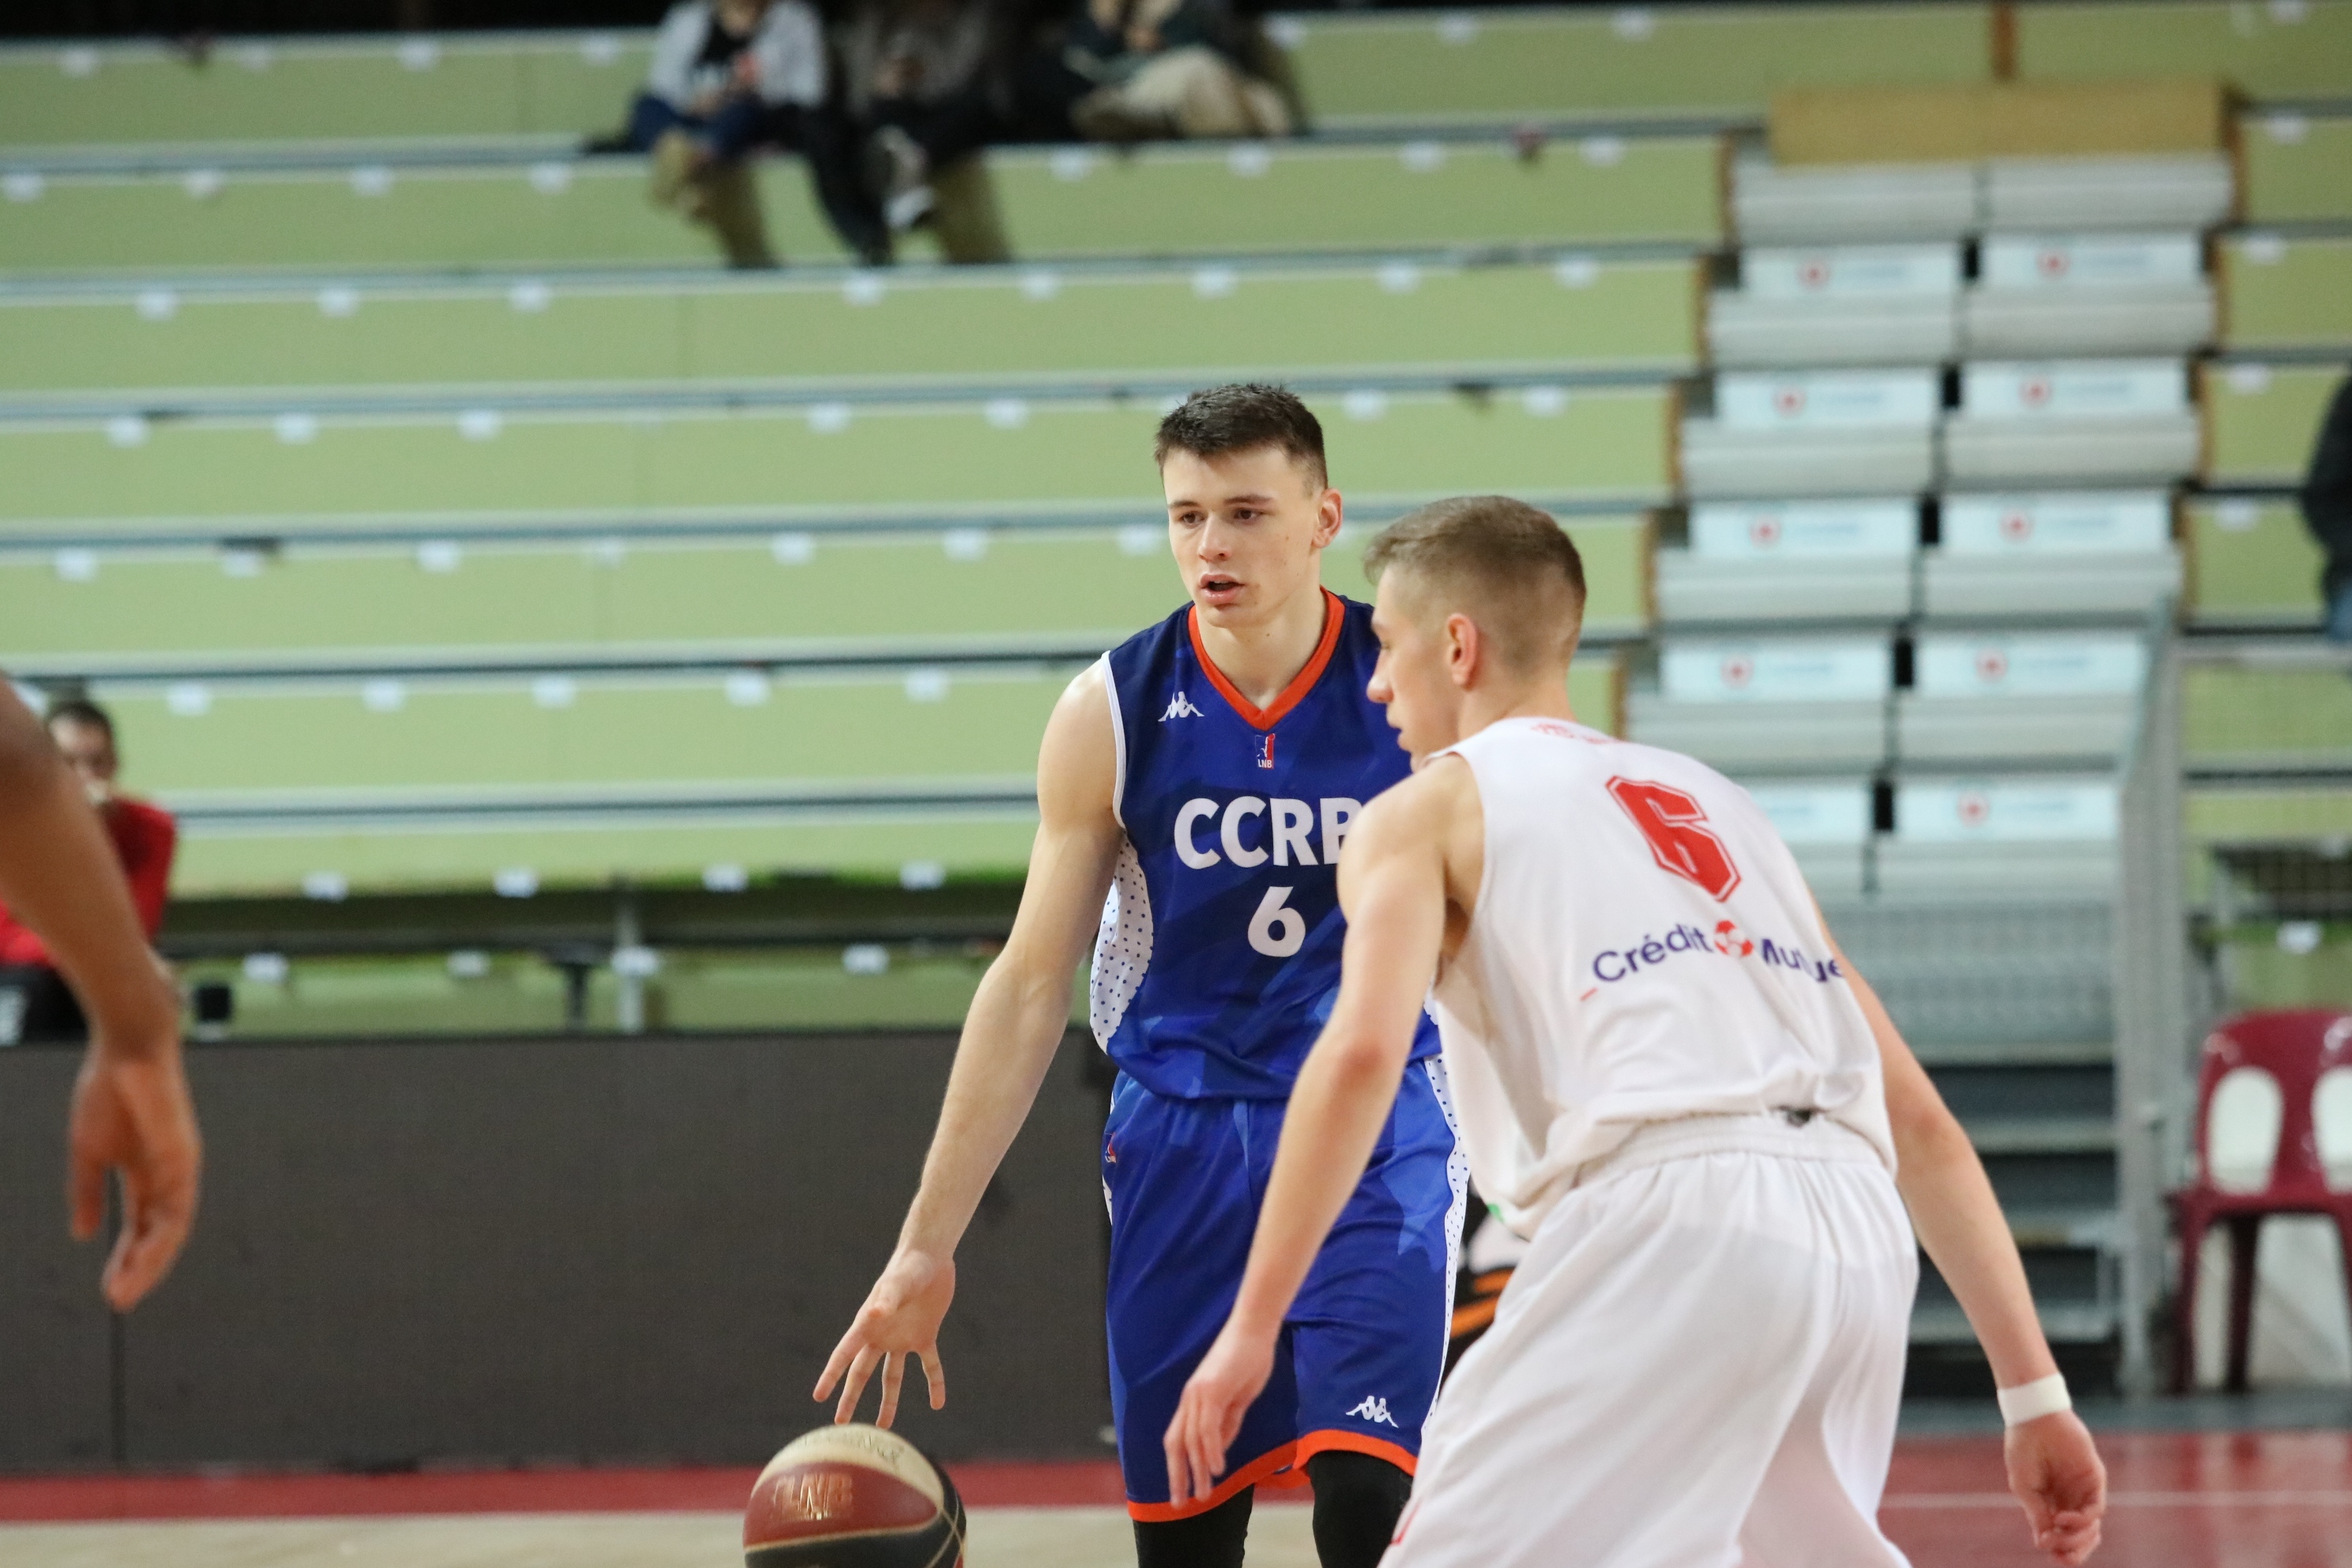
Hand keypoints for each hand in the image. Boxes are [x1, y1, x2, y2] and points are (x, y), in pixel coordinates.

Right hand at [69, 1043, 200, 1311]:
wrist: (125, 1050)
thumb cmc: (108, 1093)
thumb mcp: (90, 1153)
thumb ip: (89, 1192)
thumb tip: (83, 1233)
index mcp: (146, 1175)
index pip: (141, 1227)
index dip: (127, 1259)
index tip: (110, 1290)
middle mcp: (169, 1177)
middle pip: (160, 1235)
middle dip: (139, 1270)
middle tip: (118, 1301)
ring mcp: (180, 1168)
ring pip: (172, 1228)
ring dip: (149, 1262)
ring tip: (124, 1291)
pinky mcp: (183, 1157)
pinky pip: (177, 1205)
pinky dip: (161, 1235)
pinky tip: (143, 1257)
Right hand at [814, 1247, 953, 1427]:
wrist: (930, 1256)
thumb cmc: (908, 1267)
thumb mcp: (897, 1284)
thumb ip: (886, 1300)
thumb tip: (872, 1314)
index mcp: (868, 1325)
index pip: (845, 1355)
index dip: (831, 1376)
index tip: (818, 1397)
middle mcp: (882, 1335)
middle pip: (863, 1372)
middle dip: (851, 1397)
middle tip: (841, 1422)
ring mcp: (903, 1337)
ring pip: (893, 1376)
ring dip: (890, 1399)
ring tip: (884, 1425)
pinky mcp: (925, 1335)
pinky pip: (930, 1365)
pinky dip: (935, 1383)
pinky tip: (939, 1403)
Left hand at [1164, 1319, 1275, 1505]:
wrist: (1254, 1328)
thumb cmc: (1248, 1359)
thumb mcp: (1238, 1398)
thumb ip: (1228, 1422)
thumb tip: (1218, 1450)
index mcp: (1194, 1400)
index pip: (1178, 1439)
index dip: (1177, 1466)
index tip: (1182, 1490)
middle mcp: (1190, 1398)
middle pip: (1175, 1444)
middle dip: (1177, 1476)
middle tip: (1180, 1504)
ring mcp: (1199, 1393)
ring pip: (1191, 1440)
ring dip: (1197, 1471)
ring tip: (1204, 1495)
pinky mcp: (1212, 1389)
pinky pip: (1207, 1427)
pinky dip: (1210, 1450)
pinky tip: (1218, 1469)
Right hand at [2005, 1410, 2105, 1564]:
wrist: (2035, 1418)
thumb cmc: (2023, 1448)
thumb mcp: (2024, 1486)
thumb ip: (2037, 1514)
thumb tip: (2045, 1543)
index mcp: (2050, 1504)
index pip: (2061, 1536)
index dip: (2058, 1549)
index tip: (2046, 1547)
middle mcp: (2069, 1501)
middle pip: (2081, 1538)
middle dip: (2074, 1552)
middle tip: (2062, 1558)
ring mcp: (2083, 1491)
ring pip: (2092, 1529)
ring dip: (2079, 1540)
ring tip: (2060, 1534)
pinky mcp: (2095, 1480)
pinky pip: (2096, 1509)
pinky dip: (2082, 1521)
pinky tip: (2062, 1517)